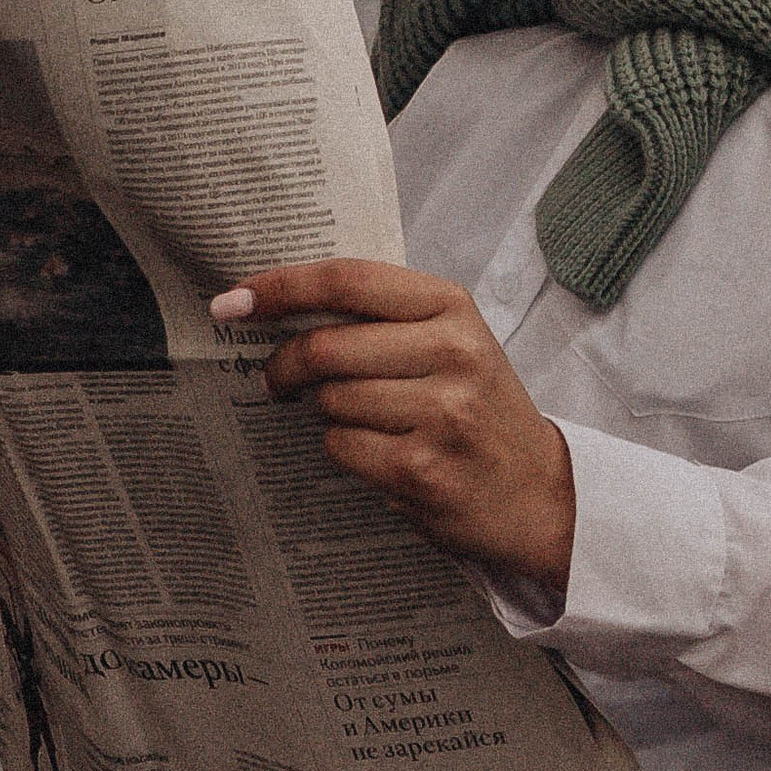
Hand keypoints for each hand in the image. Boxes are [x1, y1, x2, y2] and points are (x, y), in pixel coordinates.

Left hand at [219, 259, 576, 593]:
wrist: (539, 490)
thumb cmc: (480, 409)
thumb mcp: (452, 341)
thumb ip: (384, 319)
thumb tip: (282, 307)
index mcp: (452, 306)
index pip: (348, 280)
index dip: (281, 287)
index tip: (232, 301)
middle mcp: (452, 351)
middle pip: (326, 346)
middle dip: (285, 364)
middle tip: (276, 379)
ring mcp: (440, 412)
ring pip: (331, 400)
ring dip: (327, 413)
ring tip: (365, 420)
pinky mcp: (422, 468)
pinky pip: (342, 447)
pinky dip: (345, 450)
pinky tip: (381, 453)